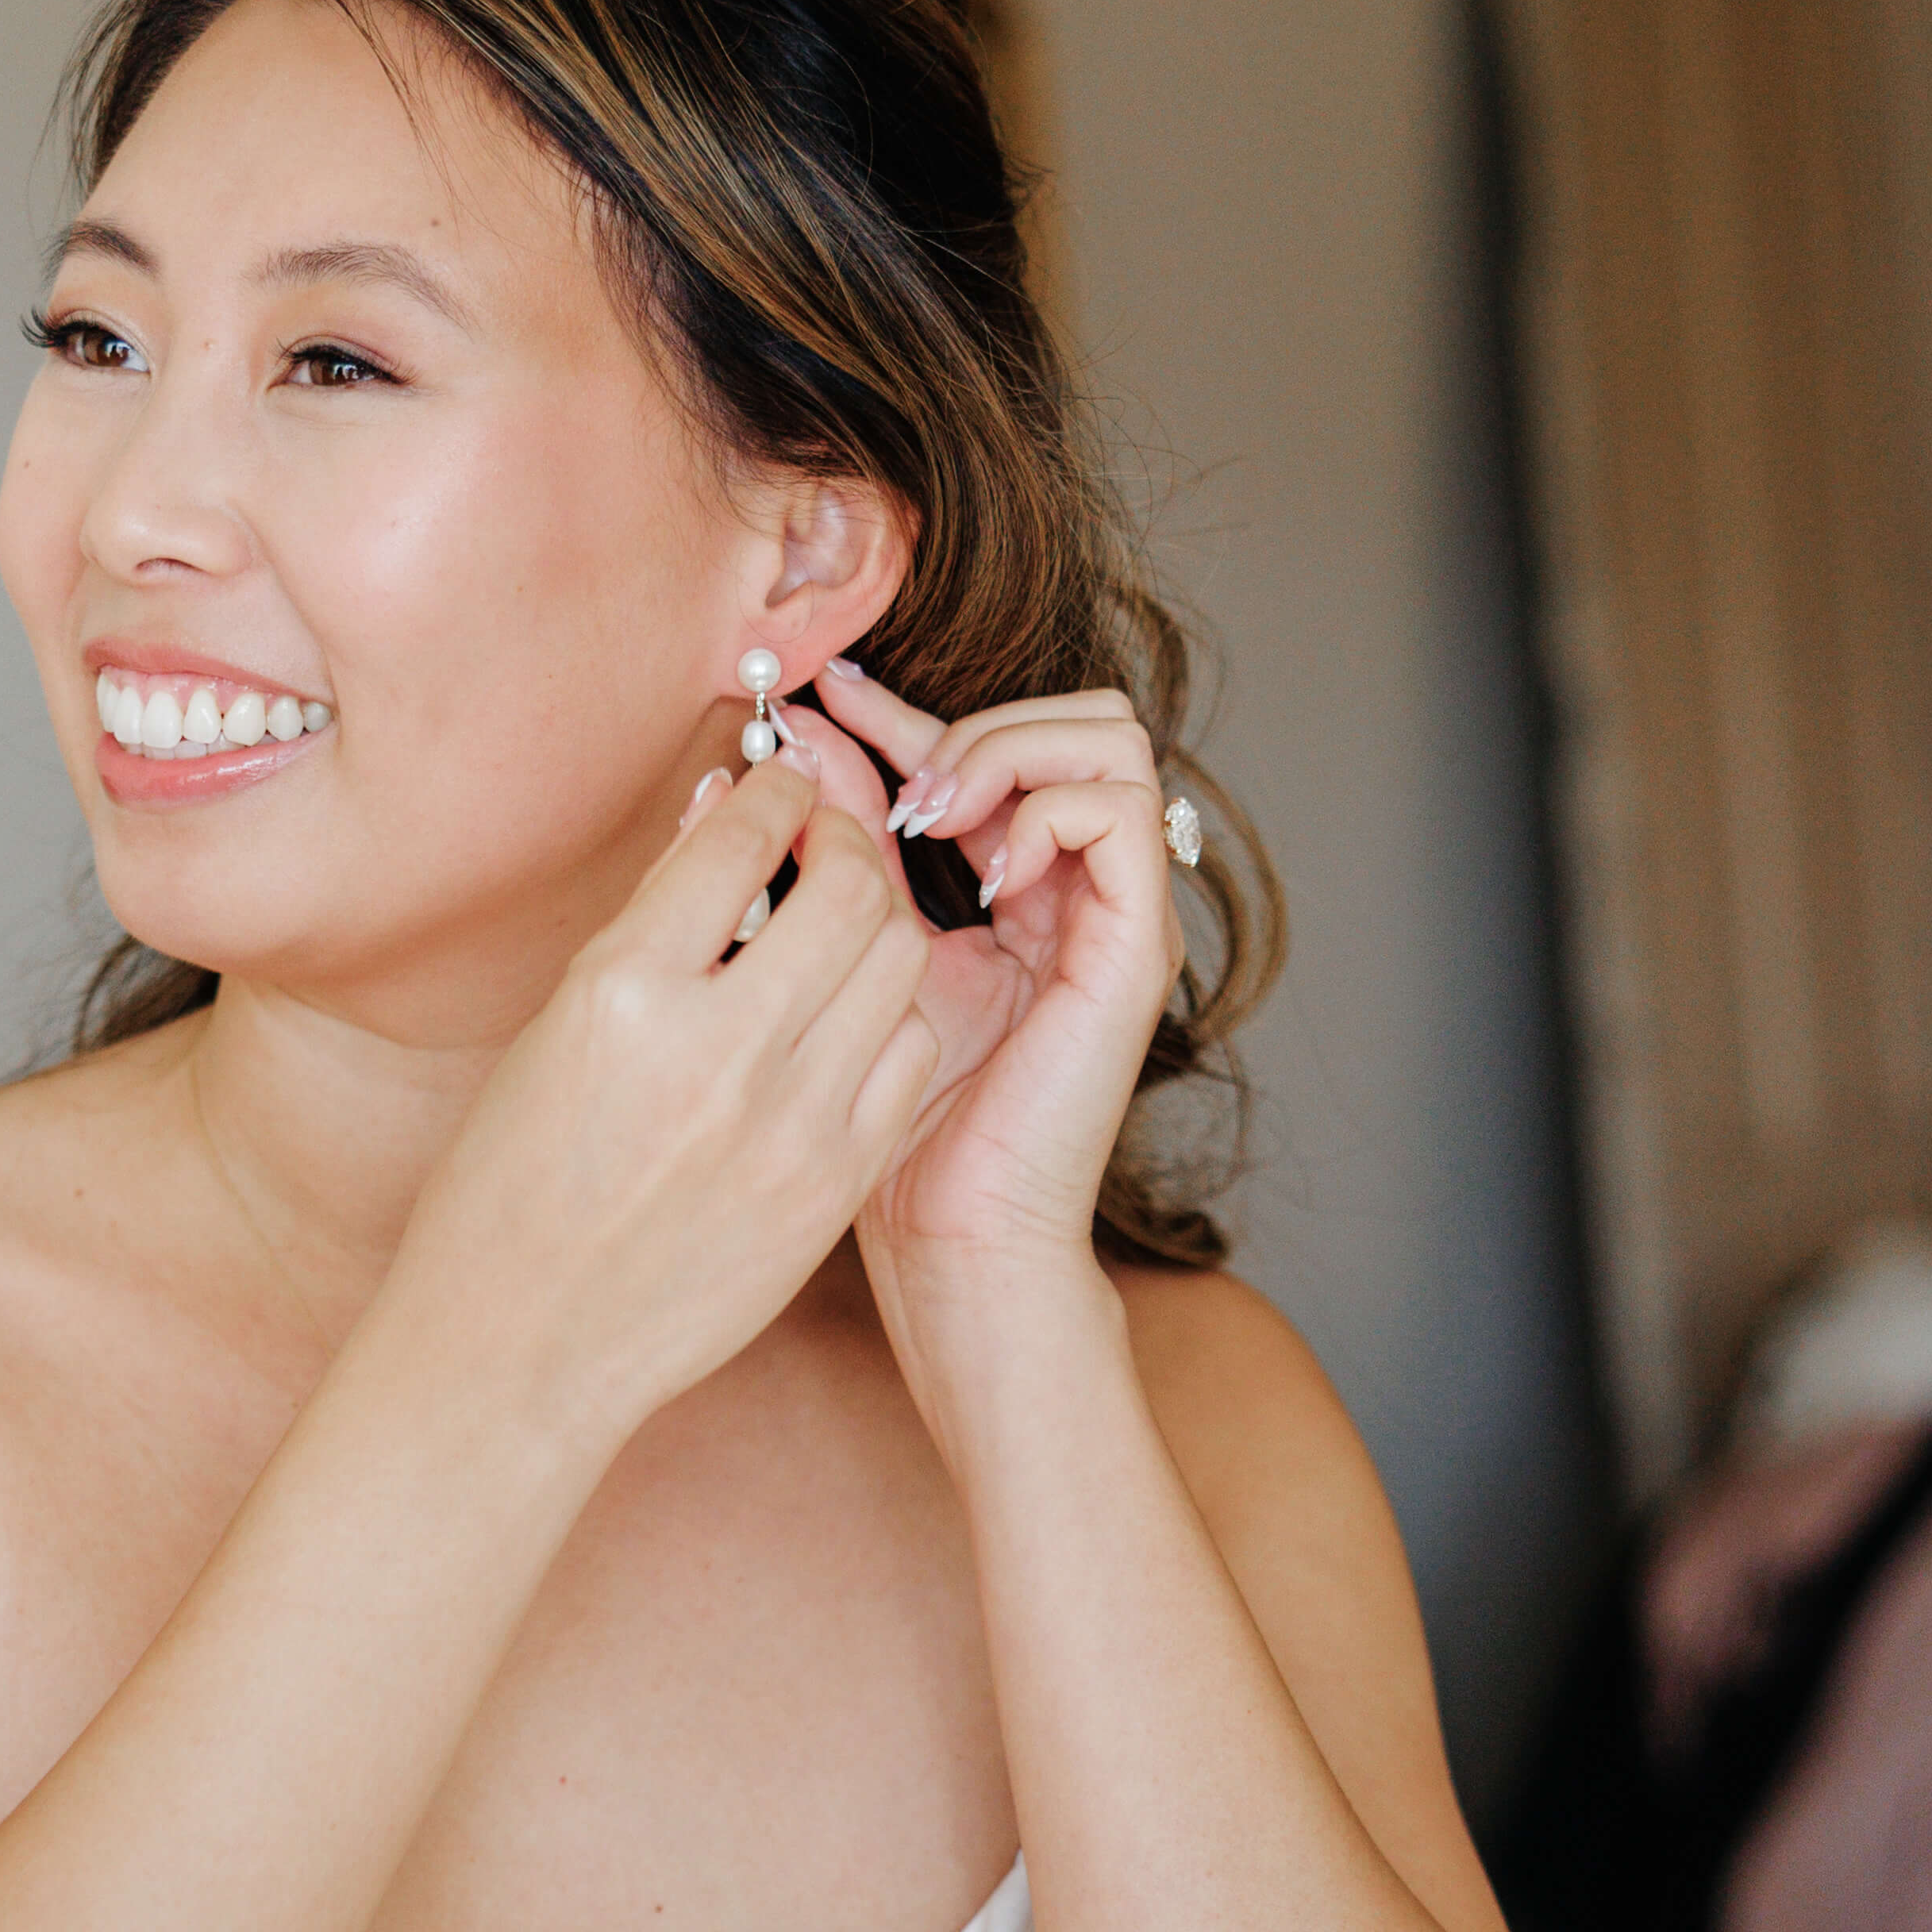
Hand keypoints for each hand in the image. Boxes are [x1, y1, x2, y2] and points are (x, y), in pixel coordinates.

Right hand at [391, 757, 944, 1459]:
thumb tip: (726, 820)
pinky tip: (845, 1027)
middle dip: (846, 844)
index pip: (743, 836)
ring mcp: (790, 1123)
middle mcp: (717, 1049)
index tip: (779, 791)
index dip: (776, 794)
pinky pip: (906, 1057)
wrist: (520, 1346)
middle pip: (851, 888)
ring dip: (878, 927)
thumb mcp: (558, 1029)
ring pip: (900, 964)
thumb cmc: (511, 1185)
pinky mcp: (833, 1184)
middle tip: (824, 849)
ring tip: (838, 935)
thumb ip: (654, 927)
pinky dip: (886, 1020)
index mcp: (623, 991)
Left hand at [799, 652, 1184, 1296]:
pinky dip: (1046, 809)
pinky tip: (980, 872)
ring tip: (934, 819)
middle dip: (981, 722)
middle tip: (902, 789)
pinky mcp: (1133, 948)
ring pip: (1112, 741)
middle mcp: (1085, 891)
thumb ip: (842, 844)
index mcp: (1024, 890)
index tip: (823, 691)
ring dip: (1012, 753)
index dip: (907, 708)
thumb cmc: (899, 1127)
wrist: (950, 1239)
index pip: (993, 746)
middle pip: (1082, 716)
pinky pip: (1122, 812)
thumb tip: (797, 740)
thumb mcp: (857, 949)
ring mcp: (1119, 916)